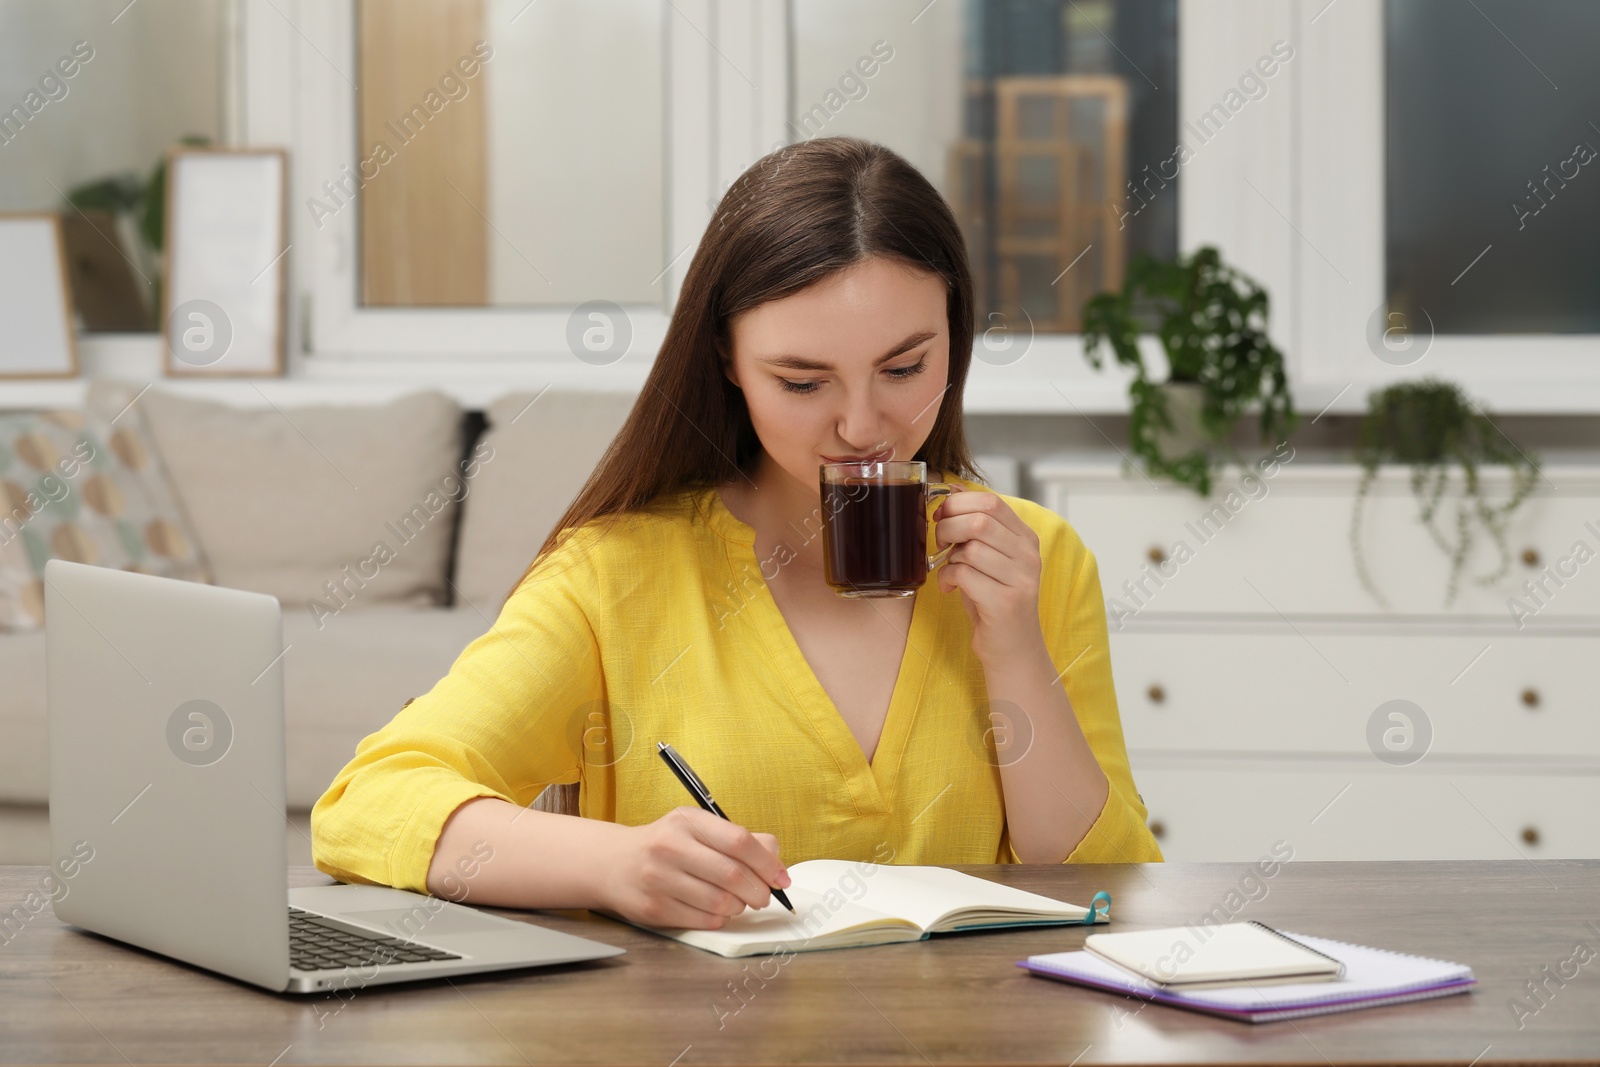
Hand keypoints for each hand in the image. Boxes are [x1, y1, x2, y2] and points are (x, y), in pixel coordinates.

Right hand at [597, 806, 789, 929]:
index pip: (739, 841)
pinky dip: (720, 919)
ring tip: (737, 902)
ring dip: (739, 906)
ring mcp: (659, 879)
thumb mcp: (696, 828)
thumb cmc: (664, 845)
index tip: (781, 878)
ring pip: (721, 902)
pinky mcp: (654, 909)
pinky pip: (704, 920)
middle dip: (759, 891)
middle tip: (763, 896)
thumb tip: (775, 857)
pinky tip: (716, 910)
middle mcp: (670, 847)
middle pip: (733, 875)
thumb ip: (738, 838)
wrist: (613, 864)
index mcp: (686, 821)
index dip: (767, 863)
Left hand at [933, 490, 1045, 664]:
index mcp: (1026, 539)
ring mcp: (1021, 579)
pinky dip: (947, 578)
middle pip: (980, 520)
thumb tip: (951, 491)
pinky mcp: (1005, 602)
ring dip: (948, 558)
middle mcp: (1029, 556)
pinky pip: (964, 574)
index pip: (992, 502)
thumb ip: (976, 529)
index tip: (941, 515)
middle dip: (948, 527)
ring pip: (971, 548)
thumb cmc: (993, 602)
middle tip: (939, 543)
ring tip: (949, 570)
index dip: (958, 503)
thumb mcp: (988, 559)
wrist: (1013, 651)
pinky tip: (949, 588)